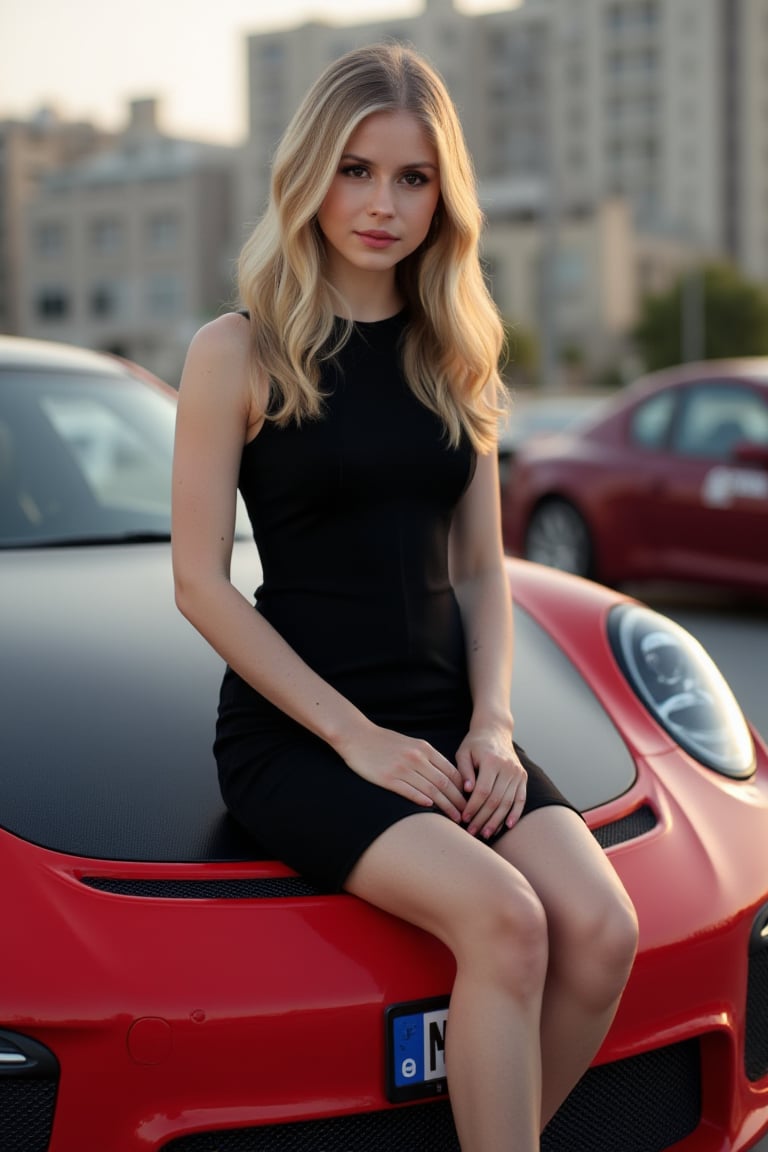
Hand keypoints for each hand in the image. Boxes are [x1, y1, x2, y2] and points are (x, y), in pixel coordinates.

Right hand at [337, 721, 466, 822]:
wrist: (357, 736)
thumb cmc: (384, 741)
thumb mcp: (411, 743)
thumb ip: (428, 758)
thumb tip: (445, 776)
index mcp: (424, 749)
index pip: (451, 771)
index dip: (462, 788)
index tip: (469, 800)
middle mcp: (416, 758)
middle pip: (444, 783)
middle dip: (458, 801)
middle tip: (467, 814)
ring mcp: (402, 768)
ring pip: (431, 790)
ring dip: (445, 806)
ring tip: (454, 818)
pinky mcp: (388, 778)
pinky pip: (409, 791)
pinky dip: (422, 800)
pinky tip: (430, 809)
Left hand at [455, 726, 526, 838]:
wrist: (495, 730)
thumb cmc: (475, 743)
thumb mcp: (463, 753)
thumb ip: (464, 772)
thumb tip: (467, 791)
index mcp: (491, 761)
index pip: (482, 791)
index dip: (473, 807)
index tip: (463, 818)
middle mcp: (508, 767)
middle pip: (496, 800)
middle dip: (483, 818)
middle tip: (472, 831)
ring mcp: (518, 773)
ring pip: (508, 802)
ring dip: (497, 821)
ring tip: (486, 833)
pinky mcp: (523, 777)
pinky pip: (521, 799)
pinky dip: (515, 813)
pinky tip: (507, 826)